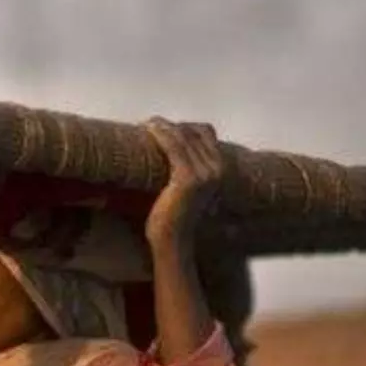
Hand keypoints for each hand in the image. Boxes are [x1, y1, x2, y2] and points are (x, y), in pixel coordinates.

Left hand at [143, 118, 224, 249]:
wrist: (172, 241)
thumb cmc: (174, 215)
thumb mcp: (187, 187)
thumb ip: (187, 168)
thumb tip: (169, 146)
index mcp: (220, 169)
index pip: (205, 132)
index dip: (183, 125)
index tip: (162, 125)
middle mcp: (216, 169)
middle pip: (192, 131)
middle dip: (170, 124)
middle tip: (149, 124)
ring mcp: (204, 173)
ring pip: (182, 136)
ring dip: (162, 126)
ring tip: (145, 125)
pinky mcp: (187, 178)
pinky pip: (172, 147)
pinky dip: (159, 135)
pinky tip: (147, 130)